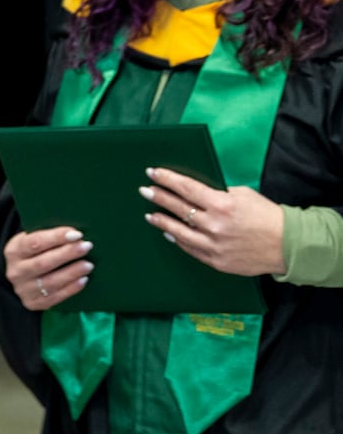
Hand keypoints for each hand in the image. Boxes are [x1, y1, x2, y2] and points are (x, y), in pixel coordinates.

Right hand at [3, 226, 94, 309]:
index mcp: (13, 251)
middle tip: (86, 247)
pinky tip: (83, 280)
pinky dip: (71, 288)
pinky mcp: (32, 303)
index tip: (77, 234)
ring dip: (72, 272)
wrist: (21, 276)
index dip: (56, 237)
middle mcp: (15, 271)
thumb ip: (47, 237)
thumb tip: (74, 234)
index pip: (35, 243)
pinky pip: (55, 297)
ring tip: (88, 265)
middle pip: (43, 263)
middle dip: (67, 254)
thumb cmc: (33, 253)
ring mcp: (23, 289)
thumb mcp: (31, 241)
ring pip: (50, 282)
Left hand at [141, 166, 284, 275]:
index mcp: (222, 204)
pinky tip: (168, 233)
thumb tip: (195, 192)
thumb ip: (218, 194)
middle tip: (144, 190)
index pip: (186, 188)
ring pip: (178, 232)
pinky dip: (178, 240)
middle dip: (158, 197)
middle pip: (178, 208)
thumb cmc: (267, 216)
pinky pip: (191, 249)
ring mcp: (214, 245)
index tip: (152, 173)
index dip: (167, 179)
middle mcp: (214, 225)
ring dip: (161, 221)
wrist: (288, 245)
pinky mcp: (217, 261)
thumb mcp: (243, 195)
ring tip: (150, 214)